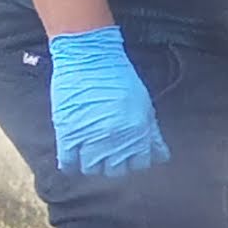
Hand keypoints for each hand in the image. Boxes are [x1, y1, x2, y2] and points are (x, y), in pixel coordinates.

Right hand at [45, 26, 168, 175]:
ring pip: (92, 169)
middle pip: (115, 171)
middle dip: (113, 164)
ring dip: (92, 164)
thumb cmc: (119, 77)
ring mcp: (90, 138)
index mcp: (137, 134)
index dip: (135, 160)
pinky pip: (68, 162)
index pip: (140, 164)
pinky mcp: (67, 133)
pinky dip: (70, 165)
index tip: (128, 155)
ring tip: (90, 152)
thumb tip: (160, 156)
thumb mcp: (144, 105)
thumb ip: (151, 133)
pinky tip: (73, 159)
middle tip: (108, 153)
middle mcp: (115, 140)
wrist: (88, 56)